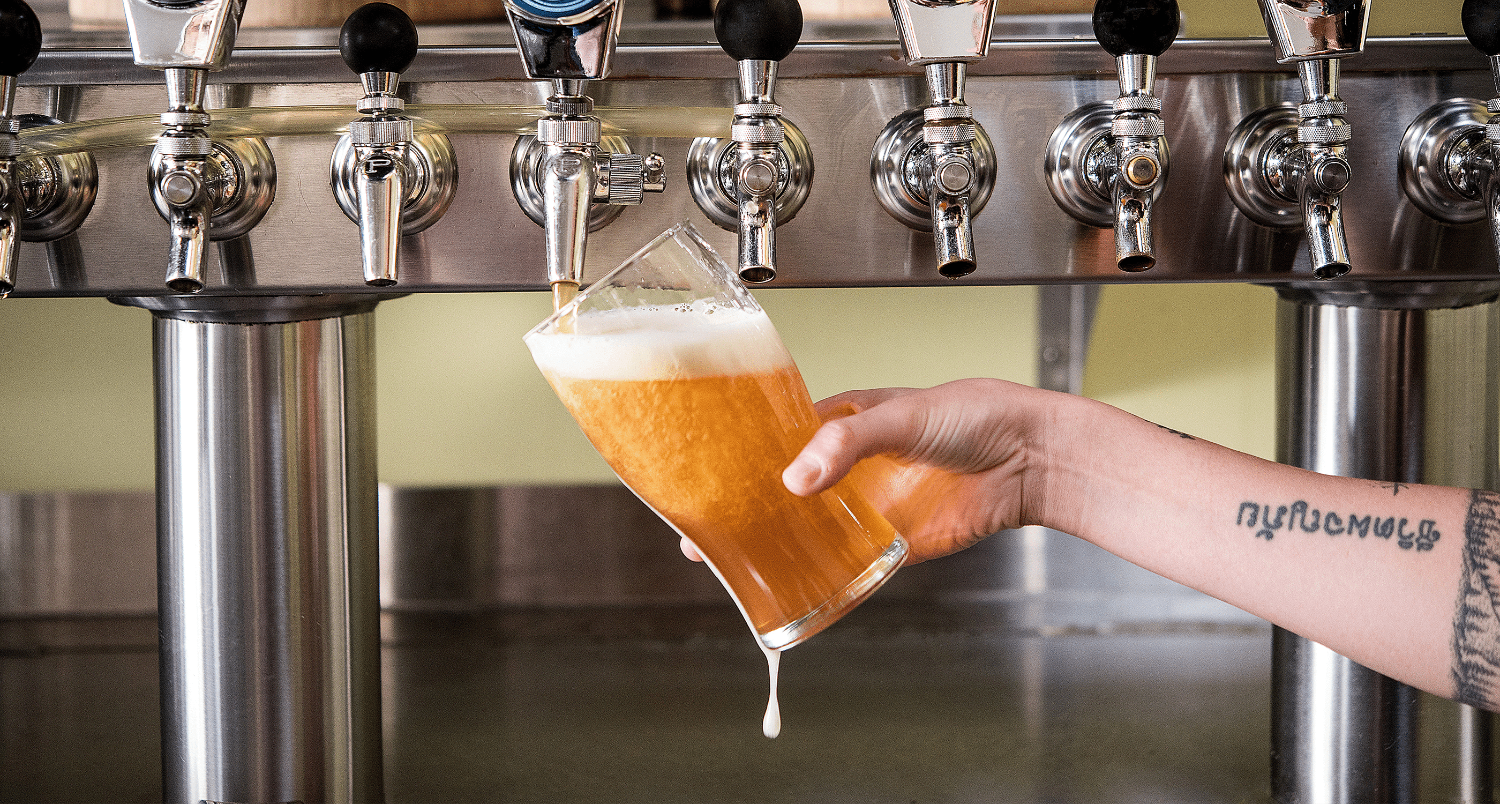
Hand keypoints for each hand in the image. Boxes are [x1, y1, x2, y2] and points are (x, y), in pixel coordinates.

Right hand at [681, 378, 1050, 563]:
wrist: (1029, 459)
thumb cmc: (974, 416)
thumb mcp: (900, 416)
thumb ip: (847, 444)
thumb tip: (796, 479)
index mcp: (845, 421)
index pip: (781, 439)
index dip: (743, 457)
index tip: (704, 474)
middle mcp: (851, 466)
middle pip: (787, 490)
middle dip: (745, 508)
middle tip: (700, 529)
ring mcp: (869, 506)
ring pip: (810, 529)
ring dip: (774, 545)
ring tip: (727, 562)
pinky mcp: (892, 543)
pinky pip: (849, 564)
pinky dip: (821, 576)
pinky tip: (788, 588)